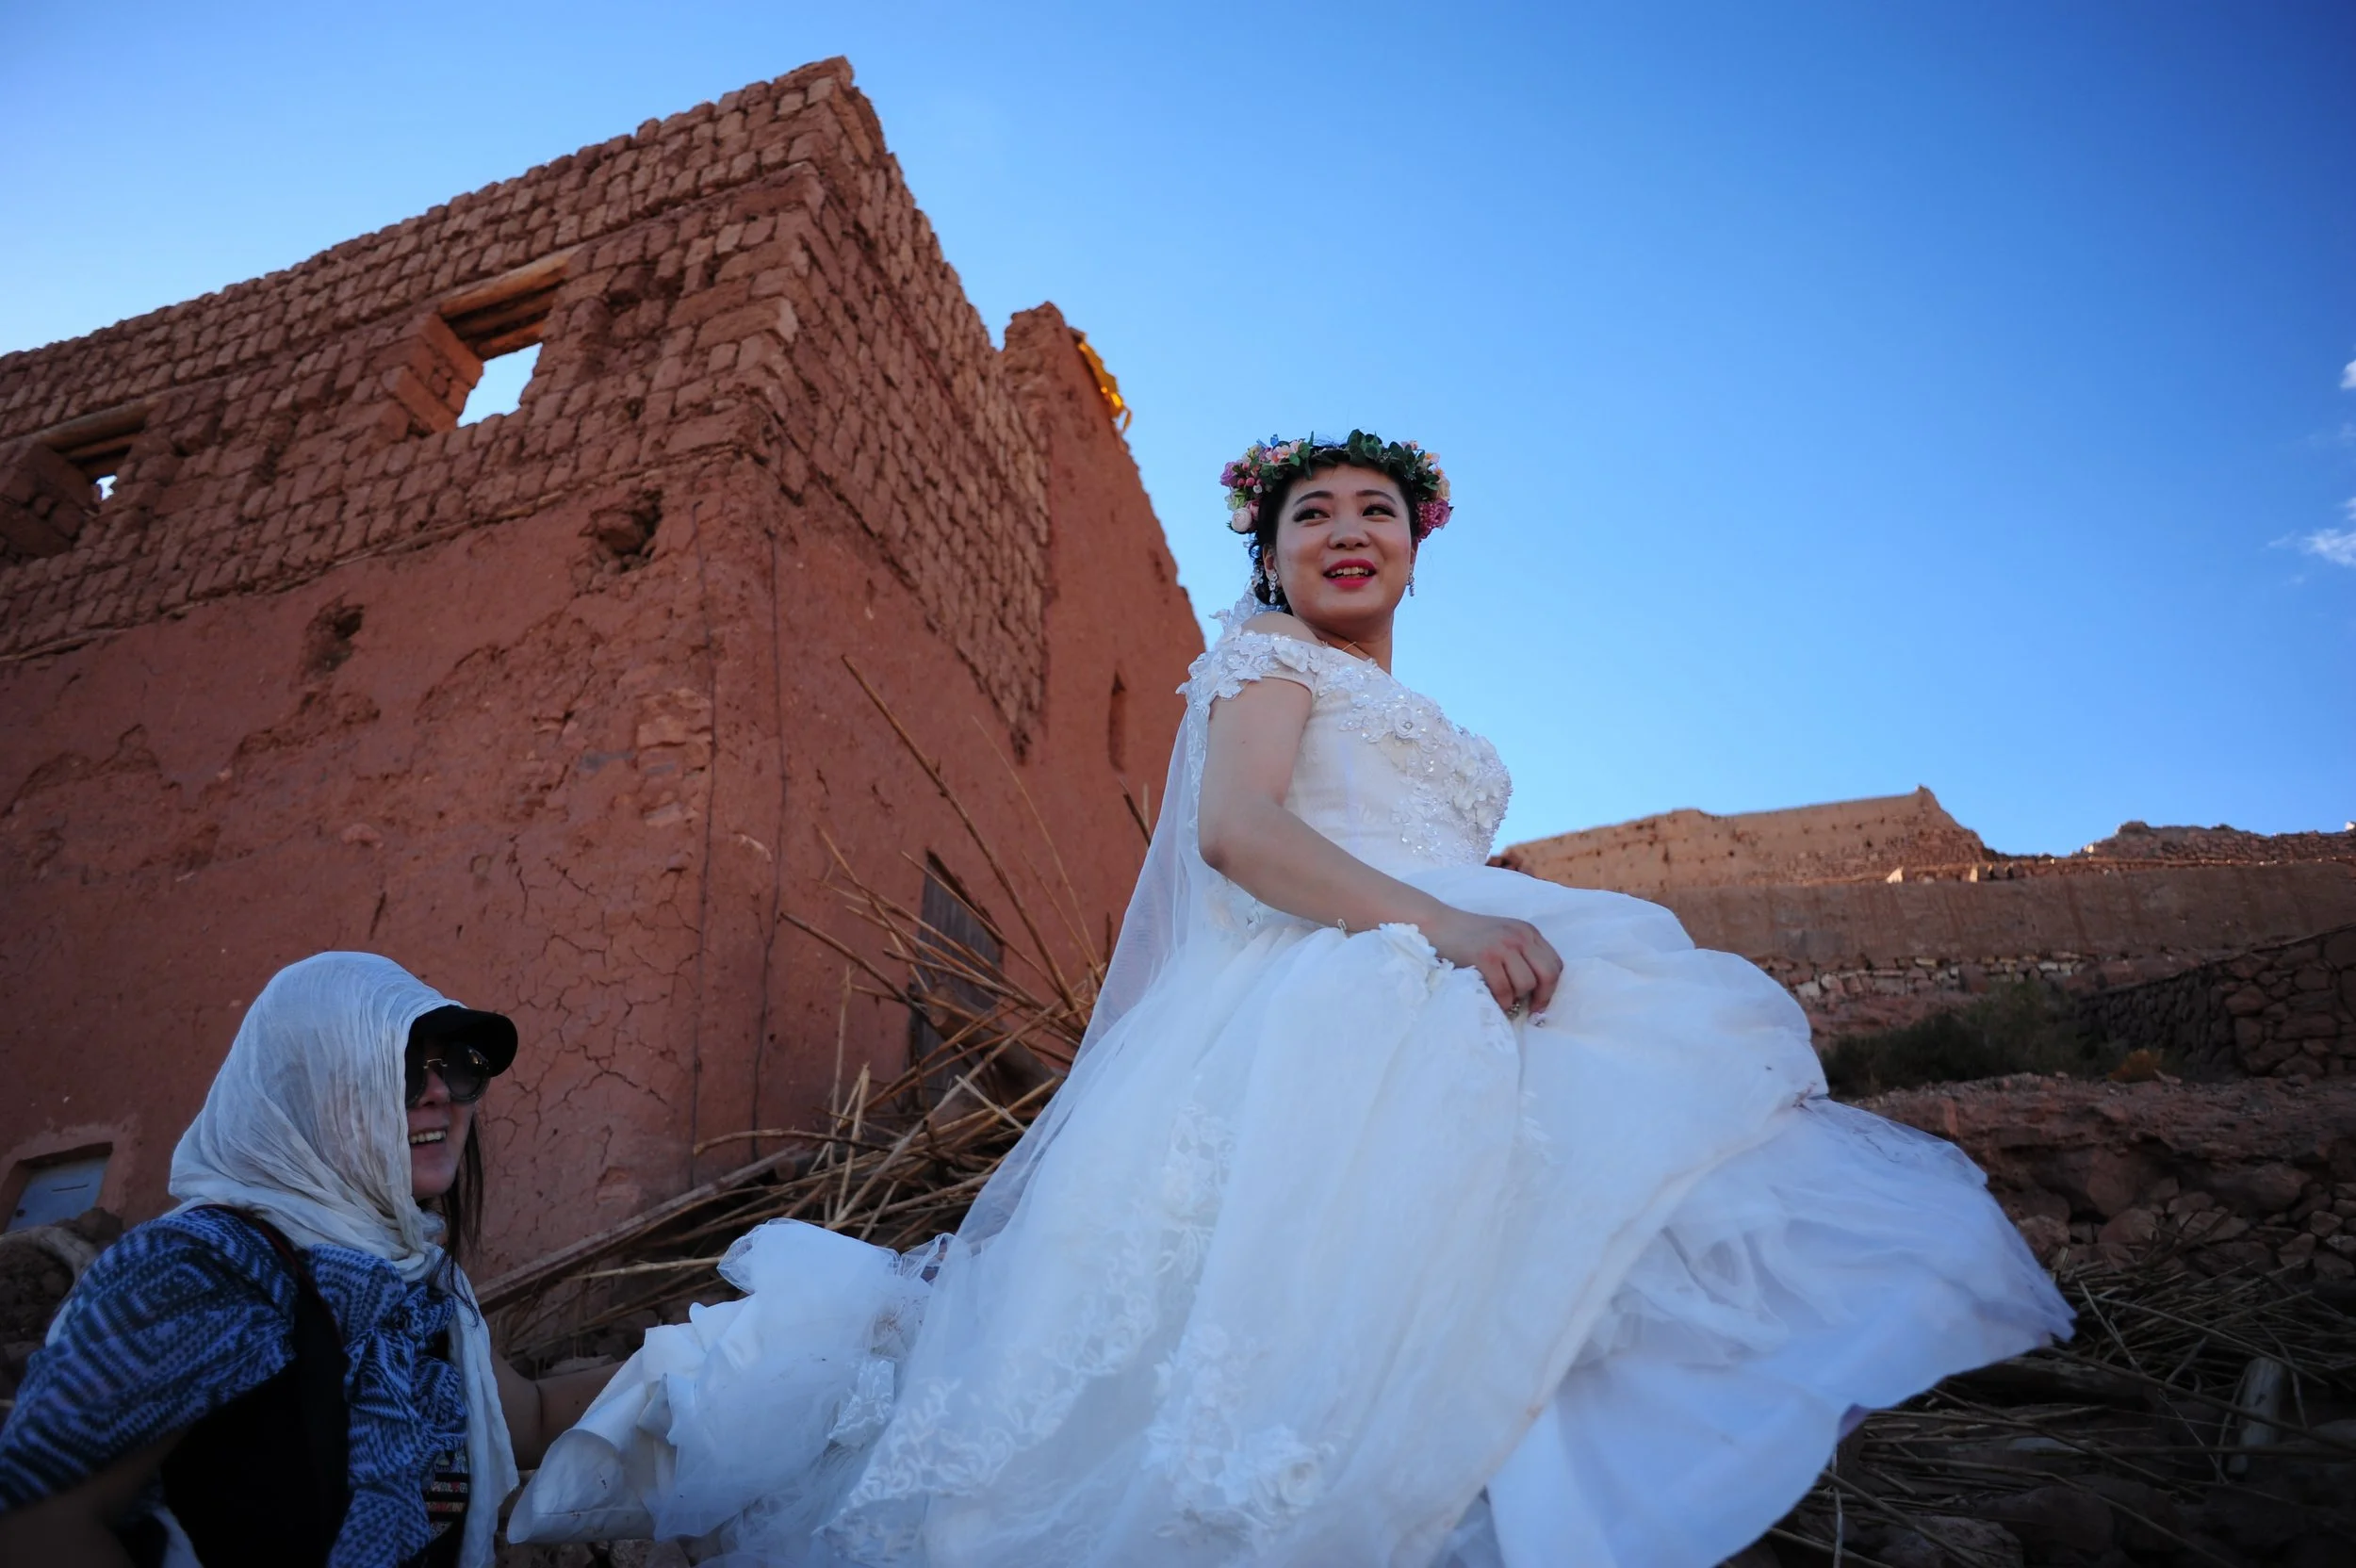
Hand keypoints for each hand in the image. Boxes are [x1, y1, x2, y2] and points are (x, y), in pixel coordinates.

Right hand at [1423, 907, 1562, 1015]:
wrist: (1435, 924)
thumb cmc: (1467, 936)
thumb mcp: (1502, 936)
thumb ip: (1521, 954)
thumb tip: (1538, 990)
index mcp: (1527, 932)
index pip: (1556, 964)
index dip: (1552, 988)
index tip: (1540, 1002)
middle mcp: (1520, 936)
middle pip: (1548, 975)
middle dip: (1542, 997)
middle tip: (1531, 1010)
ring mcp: (1503, 945)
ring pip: (1526, 984)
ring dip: (1516, 997)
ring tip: (1502, 996)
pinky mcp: (1485, 957)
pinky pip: (1503, 989)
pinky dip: (1500, 1001)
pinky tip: (1492, 999)